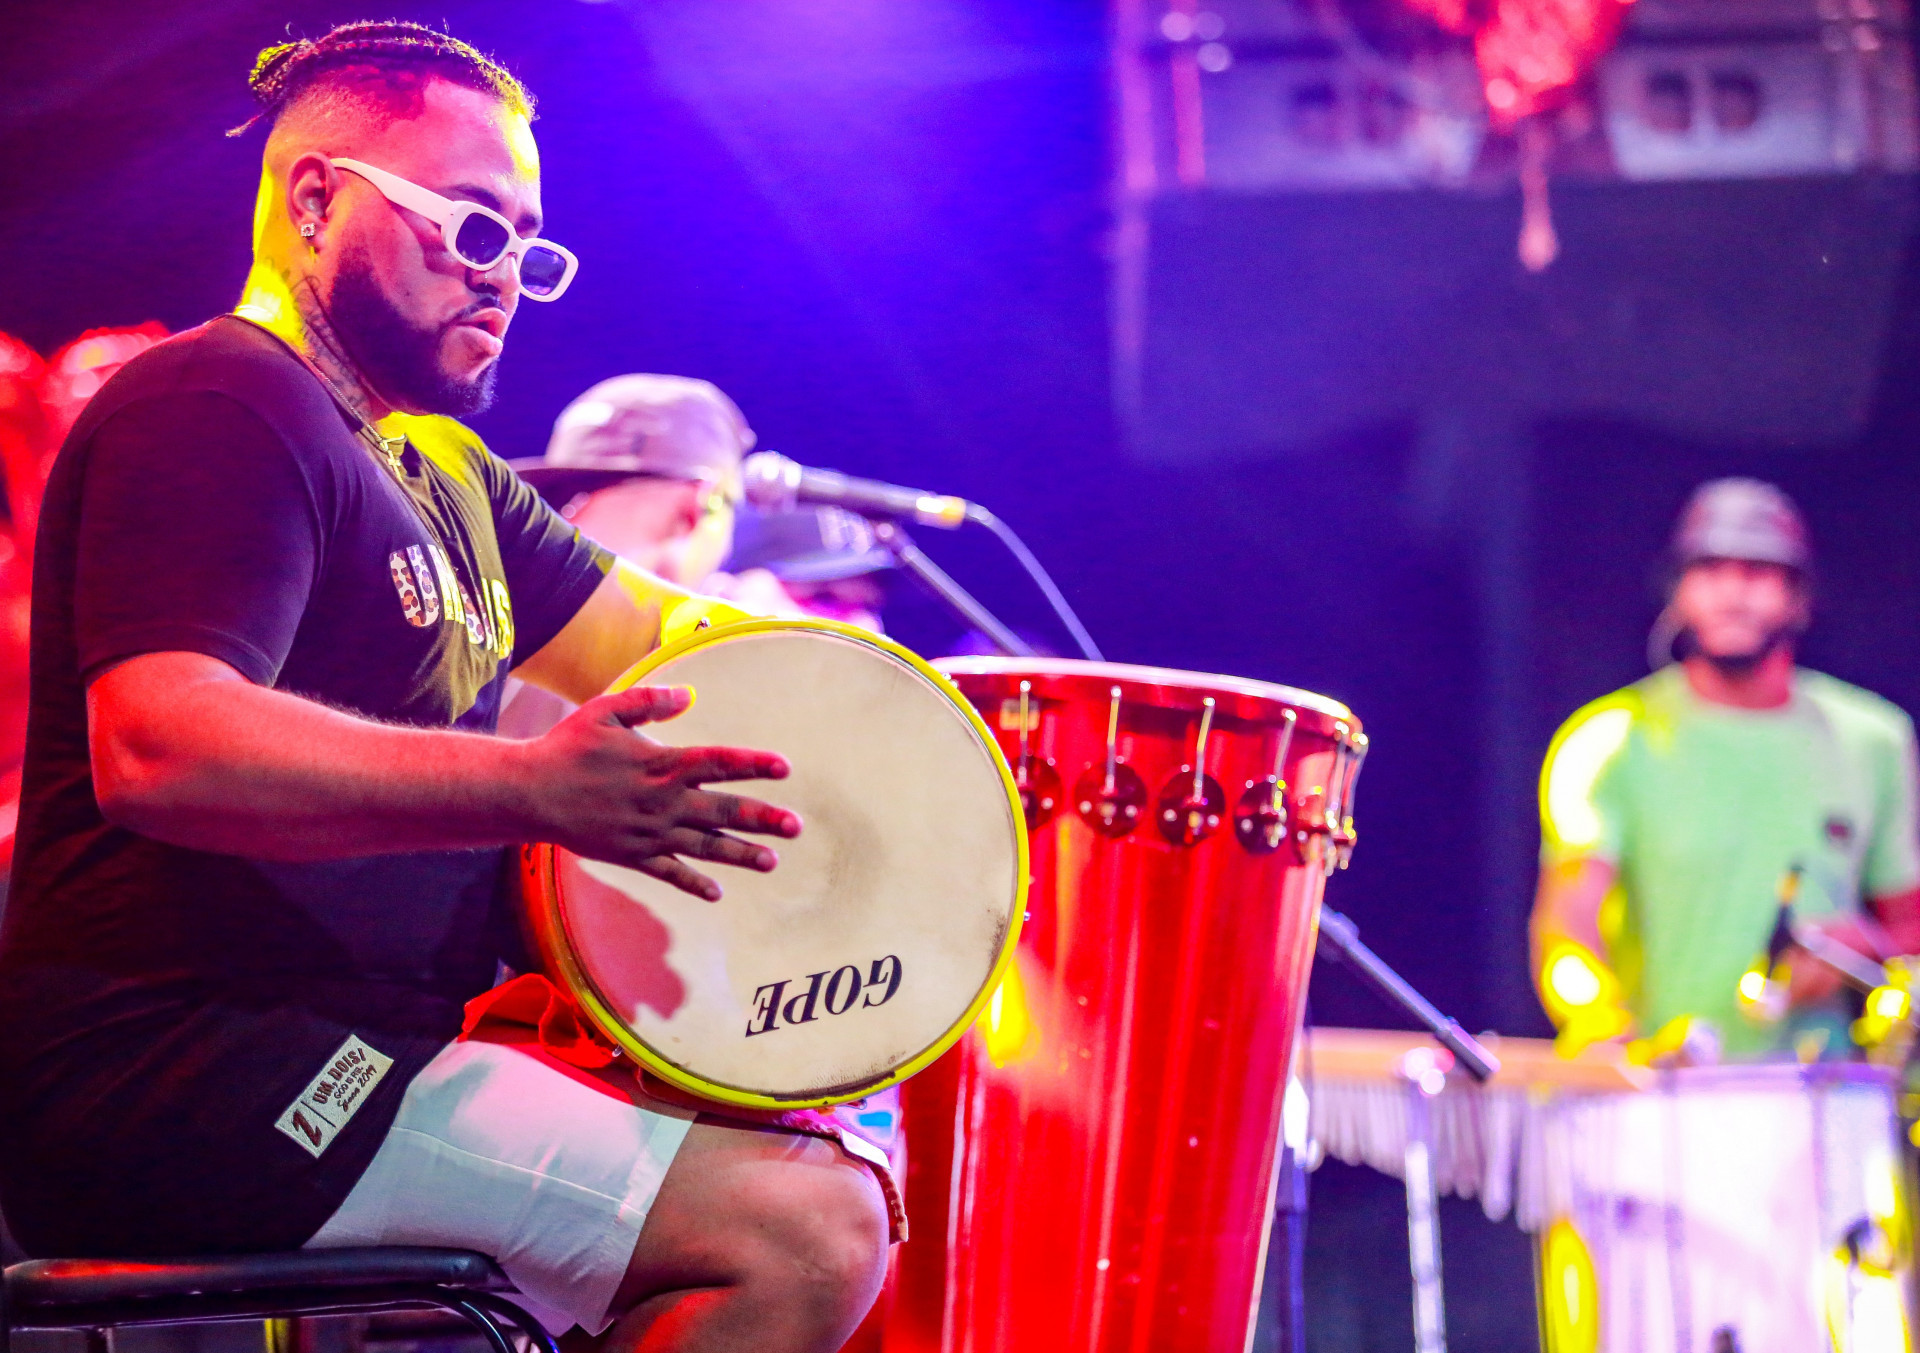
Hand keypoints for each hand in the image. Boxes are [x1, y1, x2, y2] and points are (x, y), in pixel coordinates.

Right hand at [517, 684, 800, 899]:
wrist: (529, 793)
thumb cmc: (568, 746)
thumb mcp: (605, 710)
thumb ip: (649, 700)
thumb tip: (689, 694)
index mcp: (660, 764)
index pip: (718, 764)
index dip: (753, 765)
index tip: (784, 767)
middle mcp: (661, 801)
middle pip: (722, 811)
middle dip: (762, 818)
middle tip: (796, 826)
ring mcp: (648, 833)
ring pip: (704, 846)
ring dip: (740, 854)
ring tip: (772, 861)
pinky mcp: (631, 855)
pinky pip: (669, 873)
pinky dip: (693, 884)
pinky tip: (717, 893)